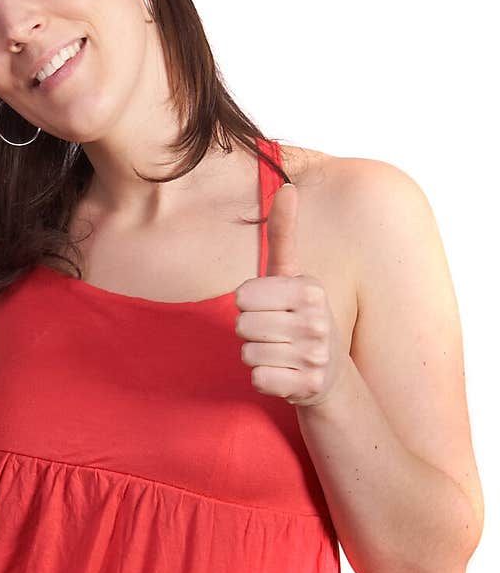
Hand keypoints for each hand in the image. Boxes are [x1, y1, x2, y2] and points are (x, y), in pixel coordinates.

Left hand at [233, 182, 347, 407]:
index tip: (272, 308)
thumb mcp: (293, 276)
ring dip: (258, 356)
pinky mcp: (307, 386)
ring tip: (281, 353)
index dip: (248, 305)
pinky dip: (264, 379)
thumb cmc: (300, 318)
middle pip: (242, 325)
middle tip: (277, 334)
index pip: (242, 296)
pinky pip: (258, 379)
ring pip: (247, 353)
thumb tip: (286, 186)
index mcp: (311, 289)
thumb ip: (284, 235)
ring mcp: (315, 356)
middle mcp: (317, 322)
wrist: (330, 374)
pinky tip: (284, 374)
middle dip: (251, 332)